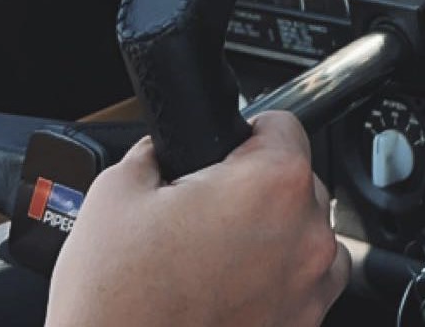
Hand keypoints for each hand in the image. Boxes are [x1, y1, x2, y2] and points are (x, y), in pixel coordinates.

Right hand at [46, 112, 346, 326]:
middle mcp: (306, 236)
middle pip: (298, 183)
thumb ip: (157, 153)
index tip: (228, 147)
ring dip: (274, 236)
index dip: (247, 132)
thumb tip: (166, 149)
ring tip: (216, 254)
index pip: (284, 126)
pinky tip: (230, 288)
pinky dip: (276, 281)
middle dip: (256, 188)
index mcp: (273, 185)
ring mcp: (309, 290)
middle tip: (204, 211)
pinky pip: (303, 287)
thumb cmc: (114, 300)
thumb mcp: (117, 192)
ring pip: (306, 237)